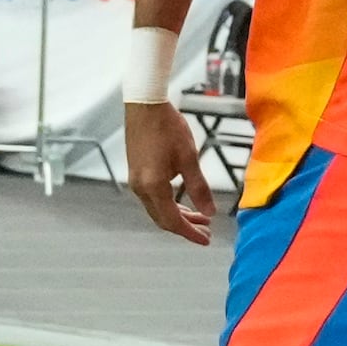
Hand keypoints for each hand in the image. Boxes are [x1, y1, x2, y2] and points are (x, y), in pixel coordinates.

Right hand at [124, 102, 216, 245]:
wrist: (144, 105)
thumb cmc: (168, 128)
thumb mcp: (189, 157)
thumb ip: (199, 187)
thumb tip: (210, 213)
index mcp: (153, 187)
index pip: (172, 221)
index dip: (190, 233)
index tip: (206, 240)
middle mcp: (140, 189)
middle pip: (163, 219)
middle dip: (185, 227)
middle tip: (207, 232)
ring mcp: (136, 182)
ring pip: (157, 209)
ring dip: (178, 215)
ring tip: (200, 218)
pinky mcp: (136, 173)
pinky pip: (153, 199)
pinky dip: (169, 204)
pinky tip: (183, 202)